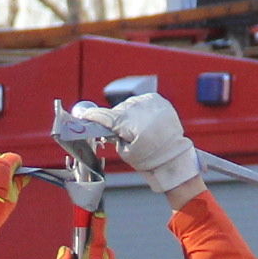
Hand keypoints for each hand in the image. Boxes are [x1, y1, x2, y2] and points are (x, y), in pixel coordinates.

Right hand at [83, 91, 200, 193]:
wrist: (174, 155)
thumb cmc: (149, 158)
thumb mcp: (125, 151)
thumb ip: (112, 136)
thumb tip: (103, 125)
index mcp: (129, 123)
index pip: (104, 116)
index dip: (92, 116)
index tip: (83, 115)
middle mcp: (139, 109)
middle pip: (117, 110)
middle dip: (115, 120)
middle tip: (117, 131)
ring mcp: (150, 102)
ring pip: (128, 104)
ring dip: (127, 114)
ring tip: (135, 128)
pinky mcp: (158, 99)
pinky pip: (140, 101)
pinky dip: (138, 109)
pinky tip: (143, 120)